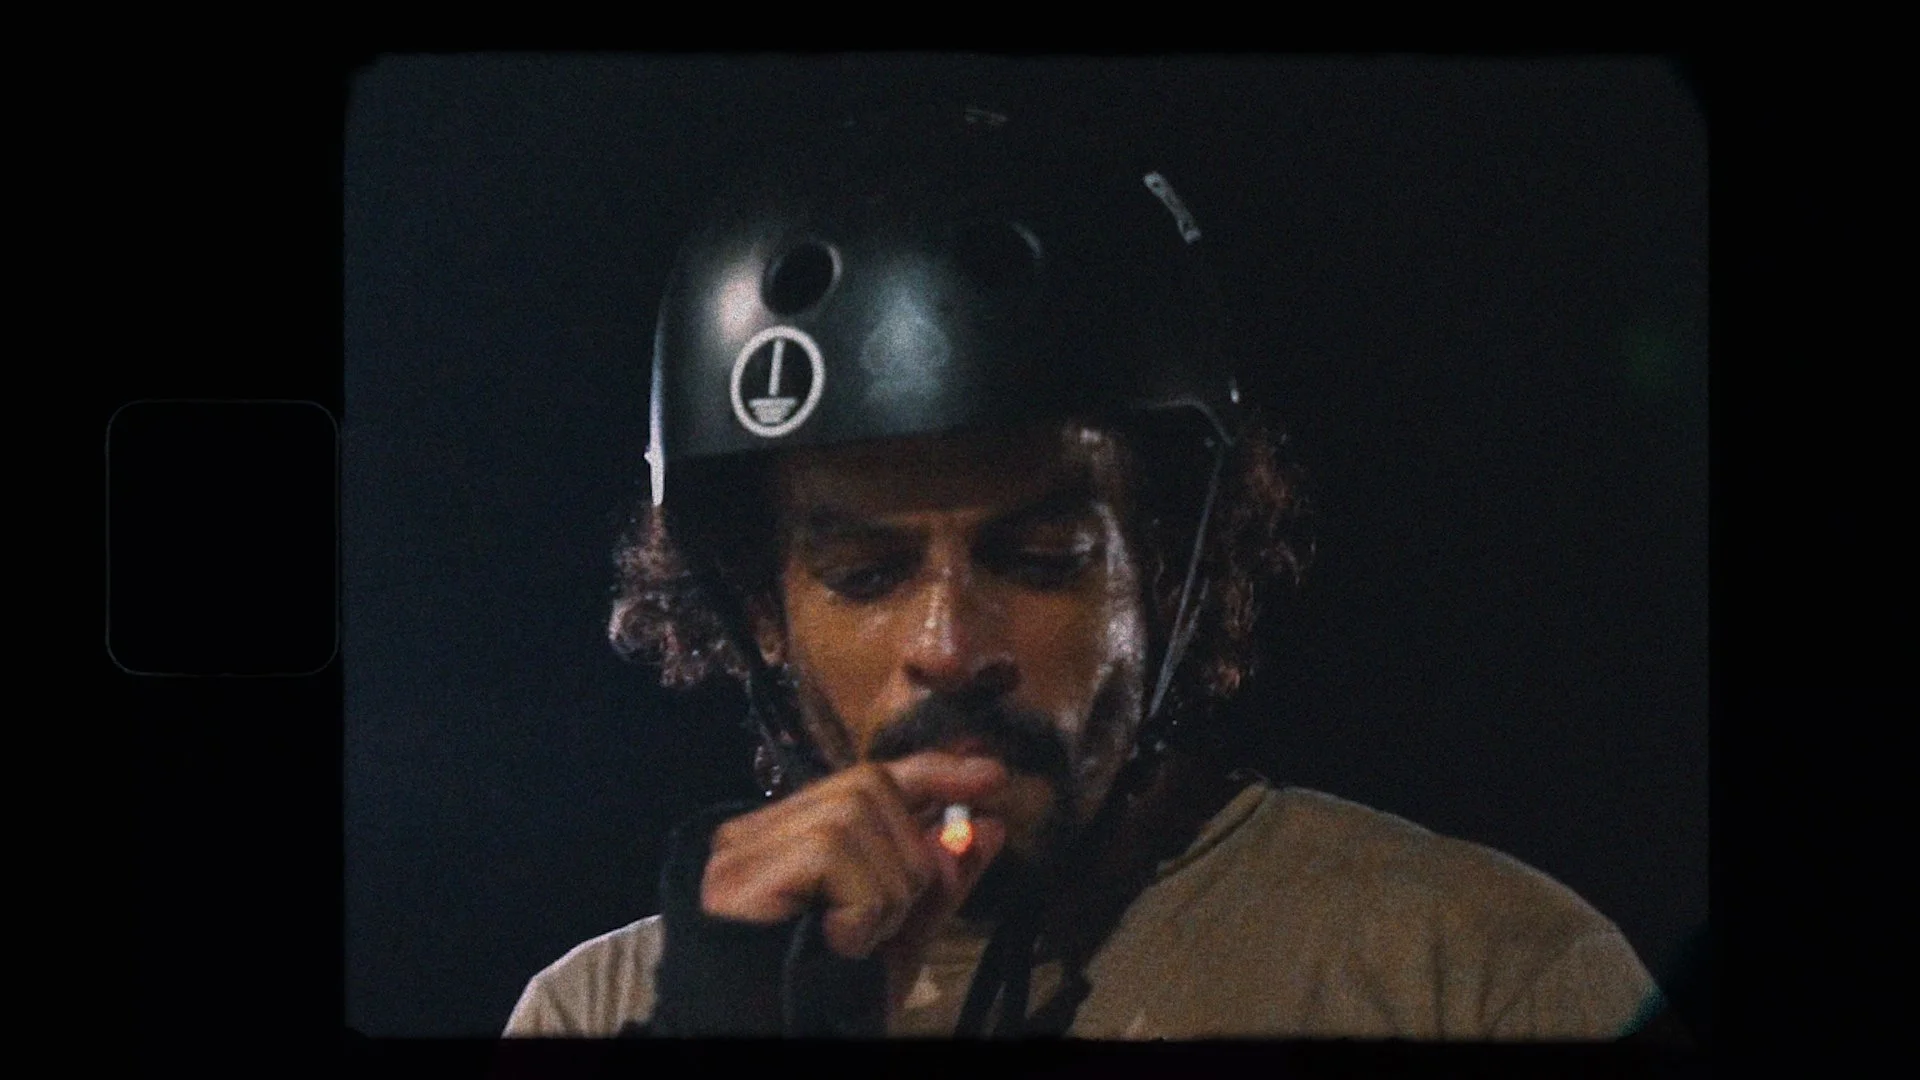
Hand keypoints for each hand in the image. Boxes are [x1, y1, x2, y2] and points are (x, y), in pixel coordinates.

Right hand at [700, 752, 1013, 1007]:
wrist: (775, 1048)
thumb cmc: (829, 999)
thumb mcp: (901, 937)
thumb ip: (939, 882)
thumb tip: (987, 827)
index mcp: (796, 839)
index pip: (871, 777)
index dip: (933, 771)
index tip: (992, 777)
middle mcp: (761, 833)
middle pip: (868, 785)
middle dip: (906, 853)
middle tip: (887, 923)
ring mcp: (743, 851)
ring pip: (853, 815)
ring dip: (883, 889)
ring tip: (860, 941)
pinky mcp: (737, 876)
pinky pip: (831, 851)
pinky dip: (859, 903)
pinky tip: (842, 943)